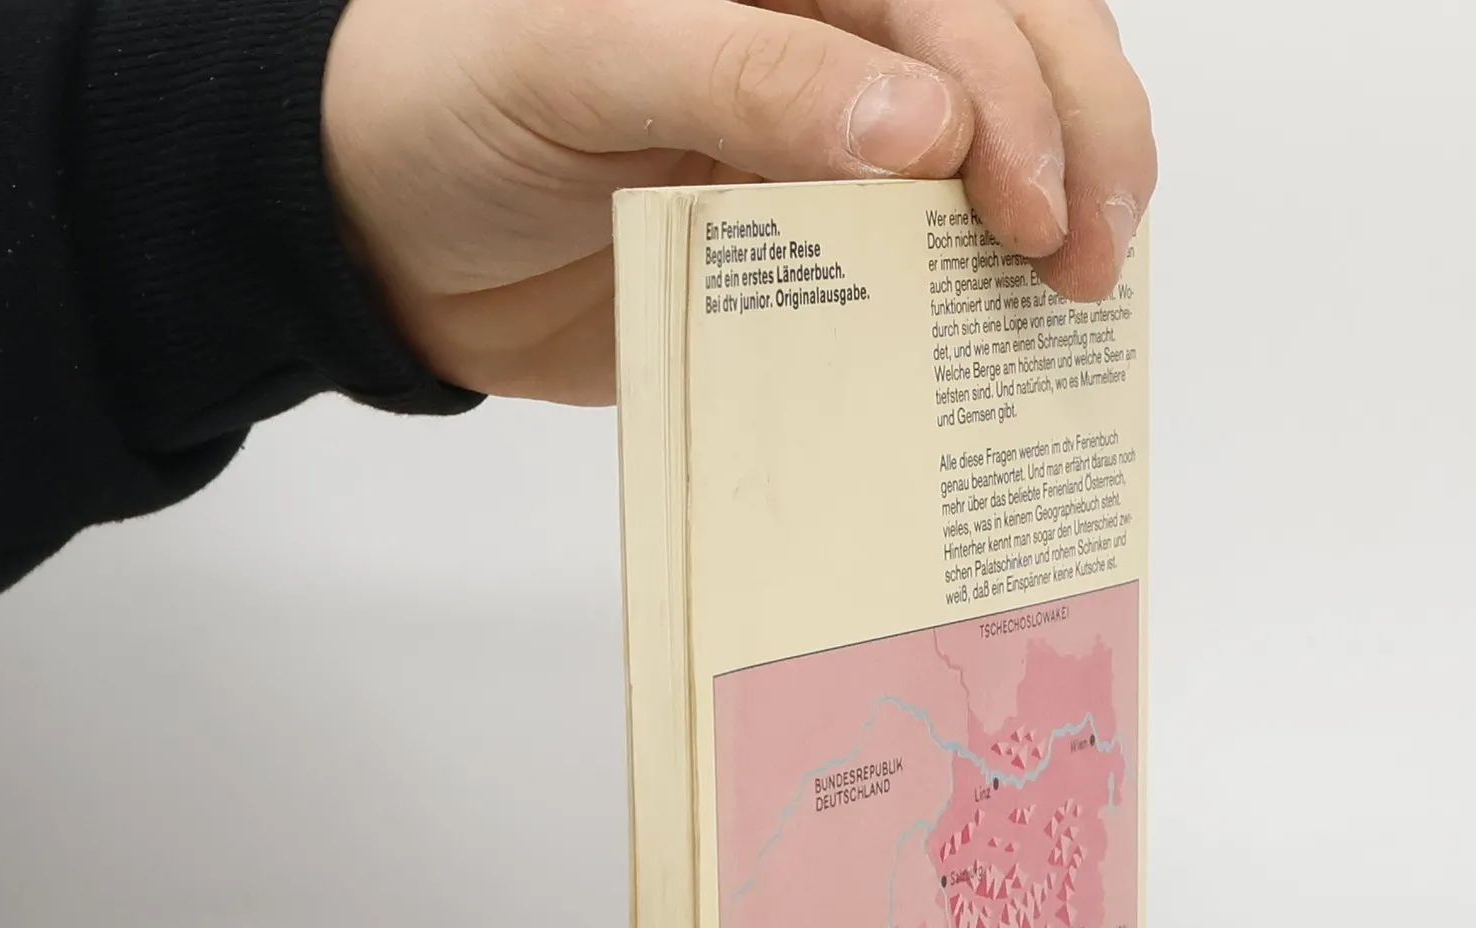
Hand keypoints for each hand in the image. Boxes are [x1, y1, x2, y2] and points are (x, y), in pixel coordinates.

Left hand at [321, 0, 1154, 403]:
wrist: (380, 237)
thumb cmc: (448, 102)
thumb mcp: (574, 53)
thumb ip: (741, 72)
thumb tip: (922, 133)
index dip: (1015, 92)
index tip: (1030, 208)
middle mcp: (830, 37)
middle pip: (1016, 55)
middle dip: (1083, 144)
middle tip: (1096, 263)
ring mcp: (830, 147)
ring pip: (996, 159)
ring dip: (1064, 217)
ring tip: (1088, 302)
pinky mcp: (811, 253)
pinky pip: (922, 269)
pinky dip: (980, 306)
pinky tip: (1021, 341)